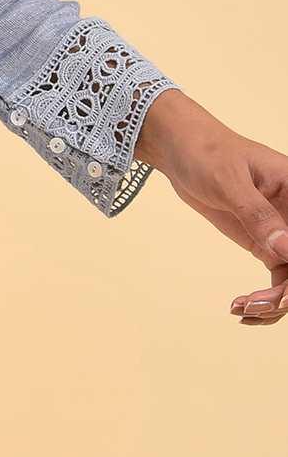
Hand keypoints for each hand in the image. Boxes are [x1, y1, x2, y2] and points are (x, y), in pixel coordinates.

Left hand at [136, 88, 287, 323]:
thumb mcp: (228, 180)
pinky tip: (241, 308)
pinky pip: (277, 279)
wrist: (178, 148)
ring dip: (275, 302)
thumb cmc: (205, 150)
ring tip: (242, 309)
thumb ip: (257, 214)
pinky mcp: (263, 241)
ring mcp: (281, 231)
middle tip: (257, 305)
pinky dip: (264, 298)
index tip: (286, 290)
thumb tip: (286, 250)